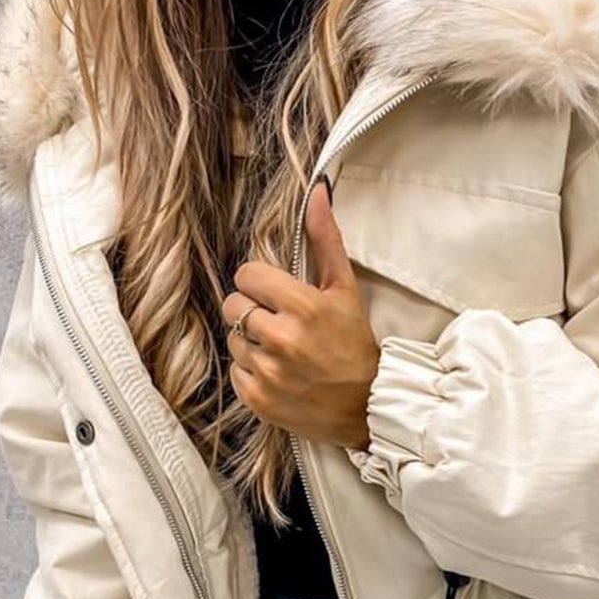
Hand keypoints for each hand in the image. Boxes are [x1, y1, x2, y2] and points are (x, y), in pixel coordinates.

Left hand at [223, 179, 379, 449]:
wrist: (366, 405)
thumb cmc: (354, 344)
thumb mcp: (345, 289)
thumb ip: (325, 240)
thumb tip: (317, 192)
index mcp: (301, 306)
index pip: (246, 274)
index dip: (260, 282)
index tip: (276, 294)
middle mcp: (280, 340)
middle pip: (233, 305)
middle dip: (251, 310)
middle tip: (278, 323)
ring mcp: (267, 373)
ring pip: (232, 339)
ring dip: (251, 342)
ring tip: (281, 350)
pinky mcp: (258, 400)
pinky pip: (235, 371)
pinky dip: (251, 372)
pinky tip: (278, 372)